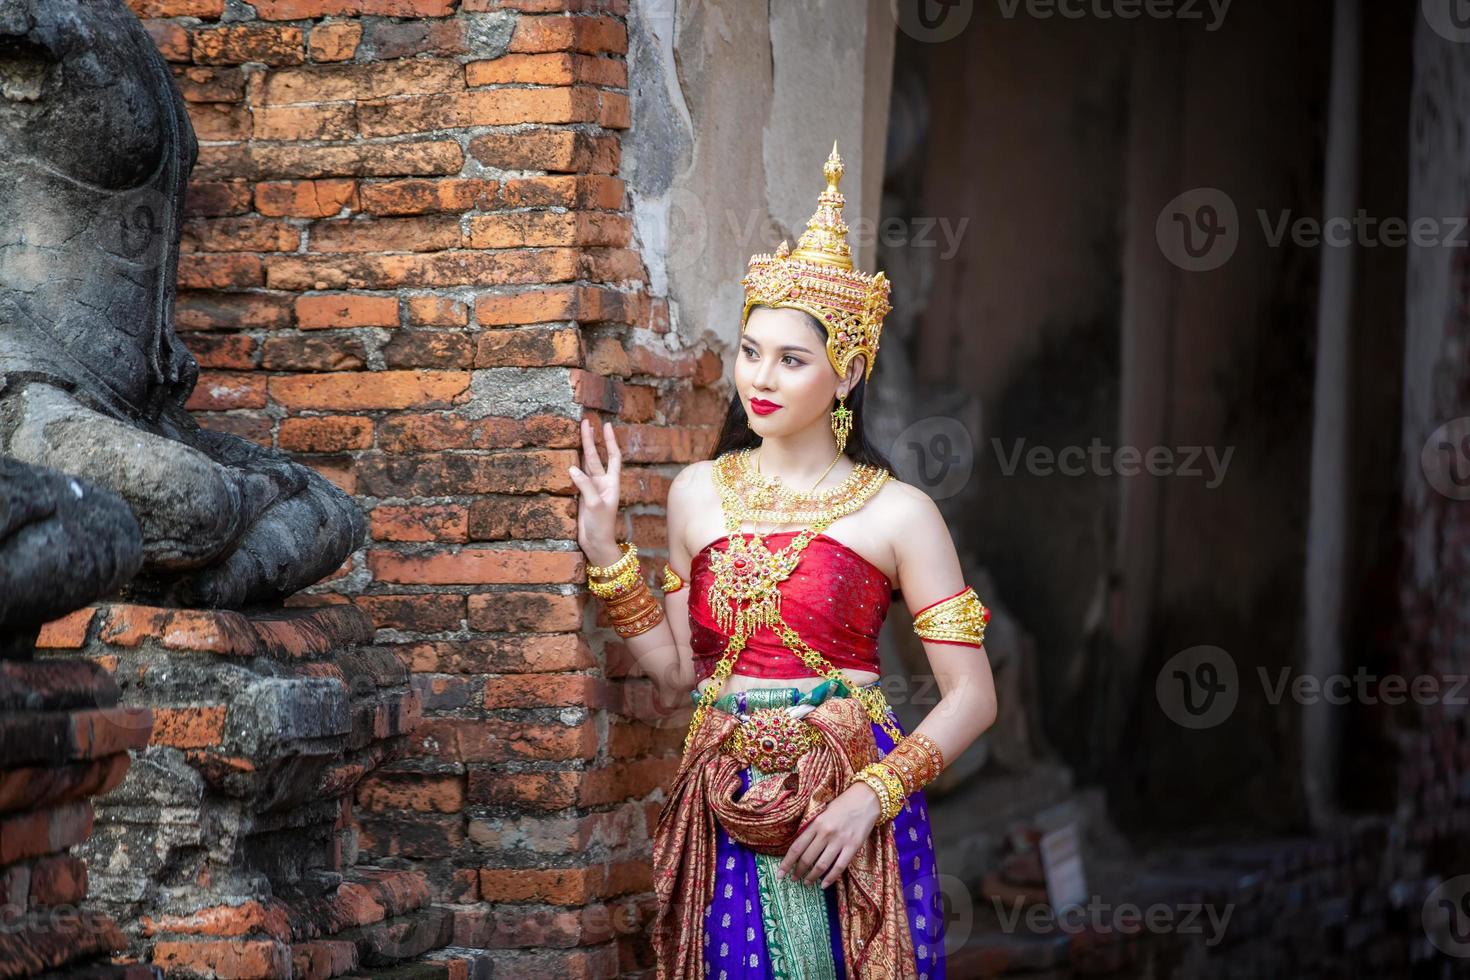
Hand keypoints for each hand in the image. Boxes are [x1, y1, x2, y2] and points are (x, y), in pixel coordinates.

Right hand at [567, 418, 622, 566]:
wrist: (596, 544)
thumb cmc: (602, 526)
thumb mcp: (596, 505)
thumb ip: (585, 485)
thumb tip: (572, 468)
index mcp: (612, 483)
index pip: (613, 457)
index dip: (610, 441)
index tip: (606, 425)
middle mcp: (602, 483)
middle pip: (597, 456)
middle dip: (591, 440)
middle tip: (586, 422)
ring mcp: (591, 488)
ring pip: (586, 464)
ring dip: (583, 449)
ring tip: (579, 431)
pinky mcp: (581, 495)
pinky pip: (576, 476)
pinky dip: (572, 465)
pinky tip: (567, 455)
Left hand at [777, 783, 883, 887]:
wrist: (866, 798)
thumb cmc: (843, 804)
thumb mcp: (823, 812)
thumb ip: (812, 827)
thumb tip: (799, 846)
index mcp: (816, 823)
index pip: (796, 847)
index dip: (786, 863)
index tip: (780, 874)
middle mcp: (826, 833)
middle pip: (807, 858)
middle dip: (798, 872)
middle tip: (794, 879)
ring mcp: (840, 841)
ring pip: (821, 865)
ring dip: (811, 877)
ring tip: (807, 883)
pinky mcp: (853, 847)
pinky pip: (839, 867)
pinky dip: (830, 878)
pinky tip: (823, 884)